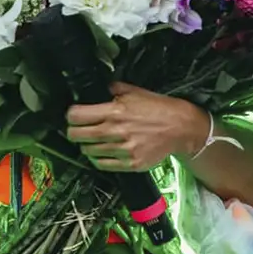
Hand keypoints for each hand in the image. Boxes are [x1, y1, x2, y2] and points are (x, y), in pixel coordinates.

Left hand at [65, 82, 208, 172]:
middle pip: (77, 135)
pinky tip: (101, 152)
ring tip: (91, 141)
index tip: (73, 115)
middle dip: (73, 131)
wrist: (181, 128)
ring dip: (86, 146)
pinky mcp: (130, 163)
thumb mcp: (135, 92)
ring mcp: (123, 150)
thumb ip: (114, 91)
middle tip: (76, 129)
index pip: (77, 116)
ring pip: (88, 151)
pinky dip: (97, 159)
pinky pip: (102, 165)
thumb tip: (98, 88)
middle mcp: (116, 131)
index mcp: (115, 111)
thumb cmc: (159, 109)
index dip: (71, 115)